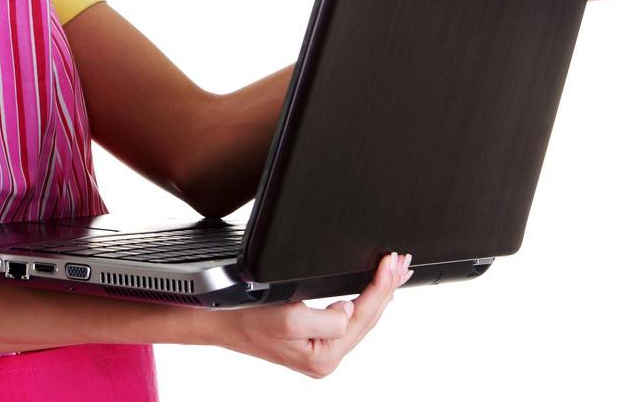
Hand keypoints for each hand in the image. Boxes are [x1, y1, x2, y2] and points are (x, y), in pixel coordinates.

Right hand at [209, 251, 411, 377]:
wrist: (218, 320)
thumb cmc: (245, 317)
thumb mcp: (288, 317)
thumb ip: (326, 318)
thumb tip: (348, 311)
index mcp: (324, 356)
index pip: (364, 315)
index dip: (382, 286)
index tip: (393, 262)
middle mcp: (326, 358)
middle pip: (368, 318)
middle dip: (387, 288)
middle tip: (403, 262)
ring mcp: (321, 351)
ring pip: (360, 318)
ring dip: (379, 292)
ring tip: (395, 273)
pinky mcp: (313, 340)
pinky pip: (346, 318)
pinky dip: (363, 299)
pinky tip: (372, 290)